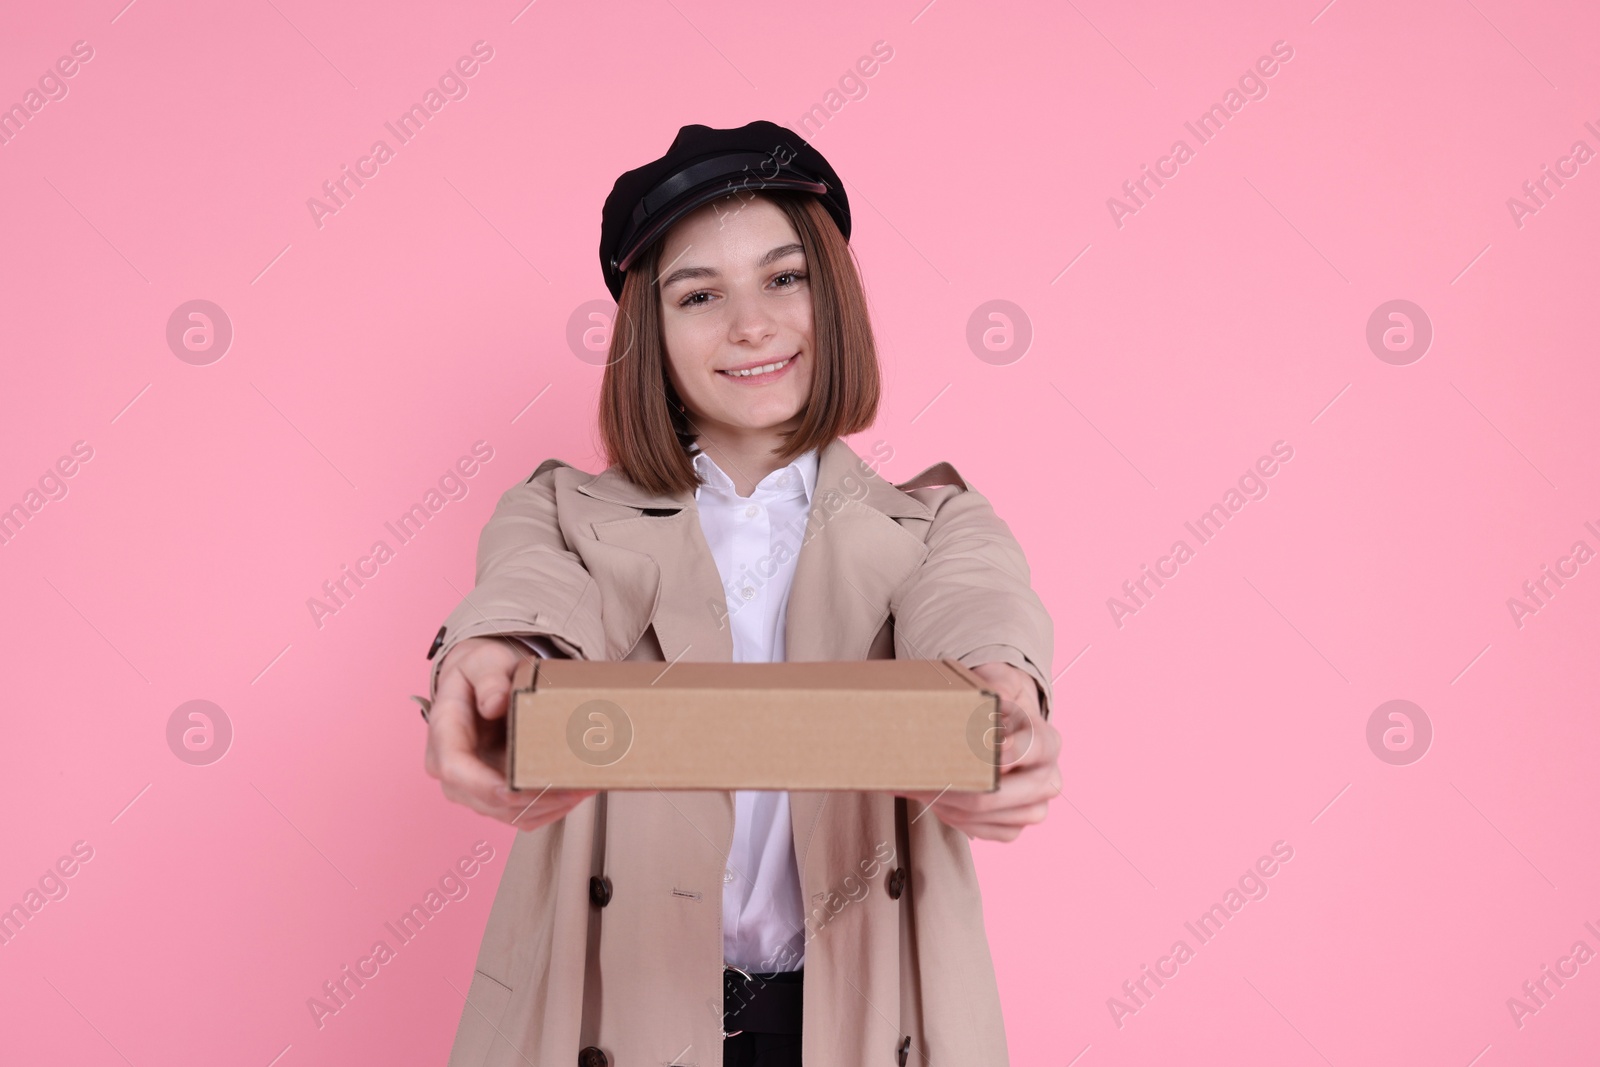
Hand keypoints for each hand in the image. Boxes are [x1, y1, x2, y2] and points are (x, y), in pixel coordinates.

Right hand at [423, 636, 596, 831]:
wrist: (481, 682)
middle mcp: (451, 769)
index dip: (485, 786)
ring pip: (510, 814)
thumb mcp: (484, 662)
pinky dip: (551, 808)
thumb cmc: (481, 671)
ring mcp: (472, 787)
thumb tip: (494, 703)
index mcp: (444, 734)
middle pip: (488, 800)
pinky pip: (522, 815)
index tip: (518, 789)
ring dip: (549, 806)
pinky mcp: (494, 796)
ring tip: (585, 786)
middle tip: (577, 784)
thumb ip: (489, 679)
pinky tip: (576, 792)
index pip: (455, 770)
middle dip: (534, 799)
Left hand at [896, 661, 1060, 842]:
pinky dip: (957, 819)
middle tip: (923, 777)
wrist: (1002, 729)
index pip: (1031, 749)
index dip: (1003, 752)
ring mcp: (1035, 807)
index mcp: (1047, 742)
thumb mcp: (997, 685)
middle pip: (1002, 795)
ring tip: (921, 787)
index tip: (974, 749)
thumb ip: (997, 685)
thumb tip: (992, 697)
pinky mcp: (1016, 826)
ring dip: (950, 805)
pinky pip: (986, 831)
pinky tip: (939, 800)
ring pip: (990, 817)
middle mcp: (1048, 778)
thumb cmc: (996, 707)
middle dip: (958, 788)